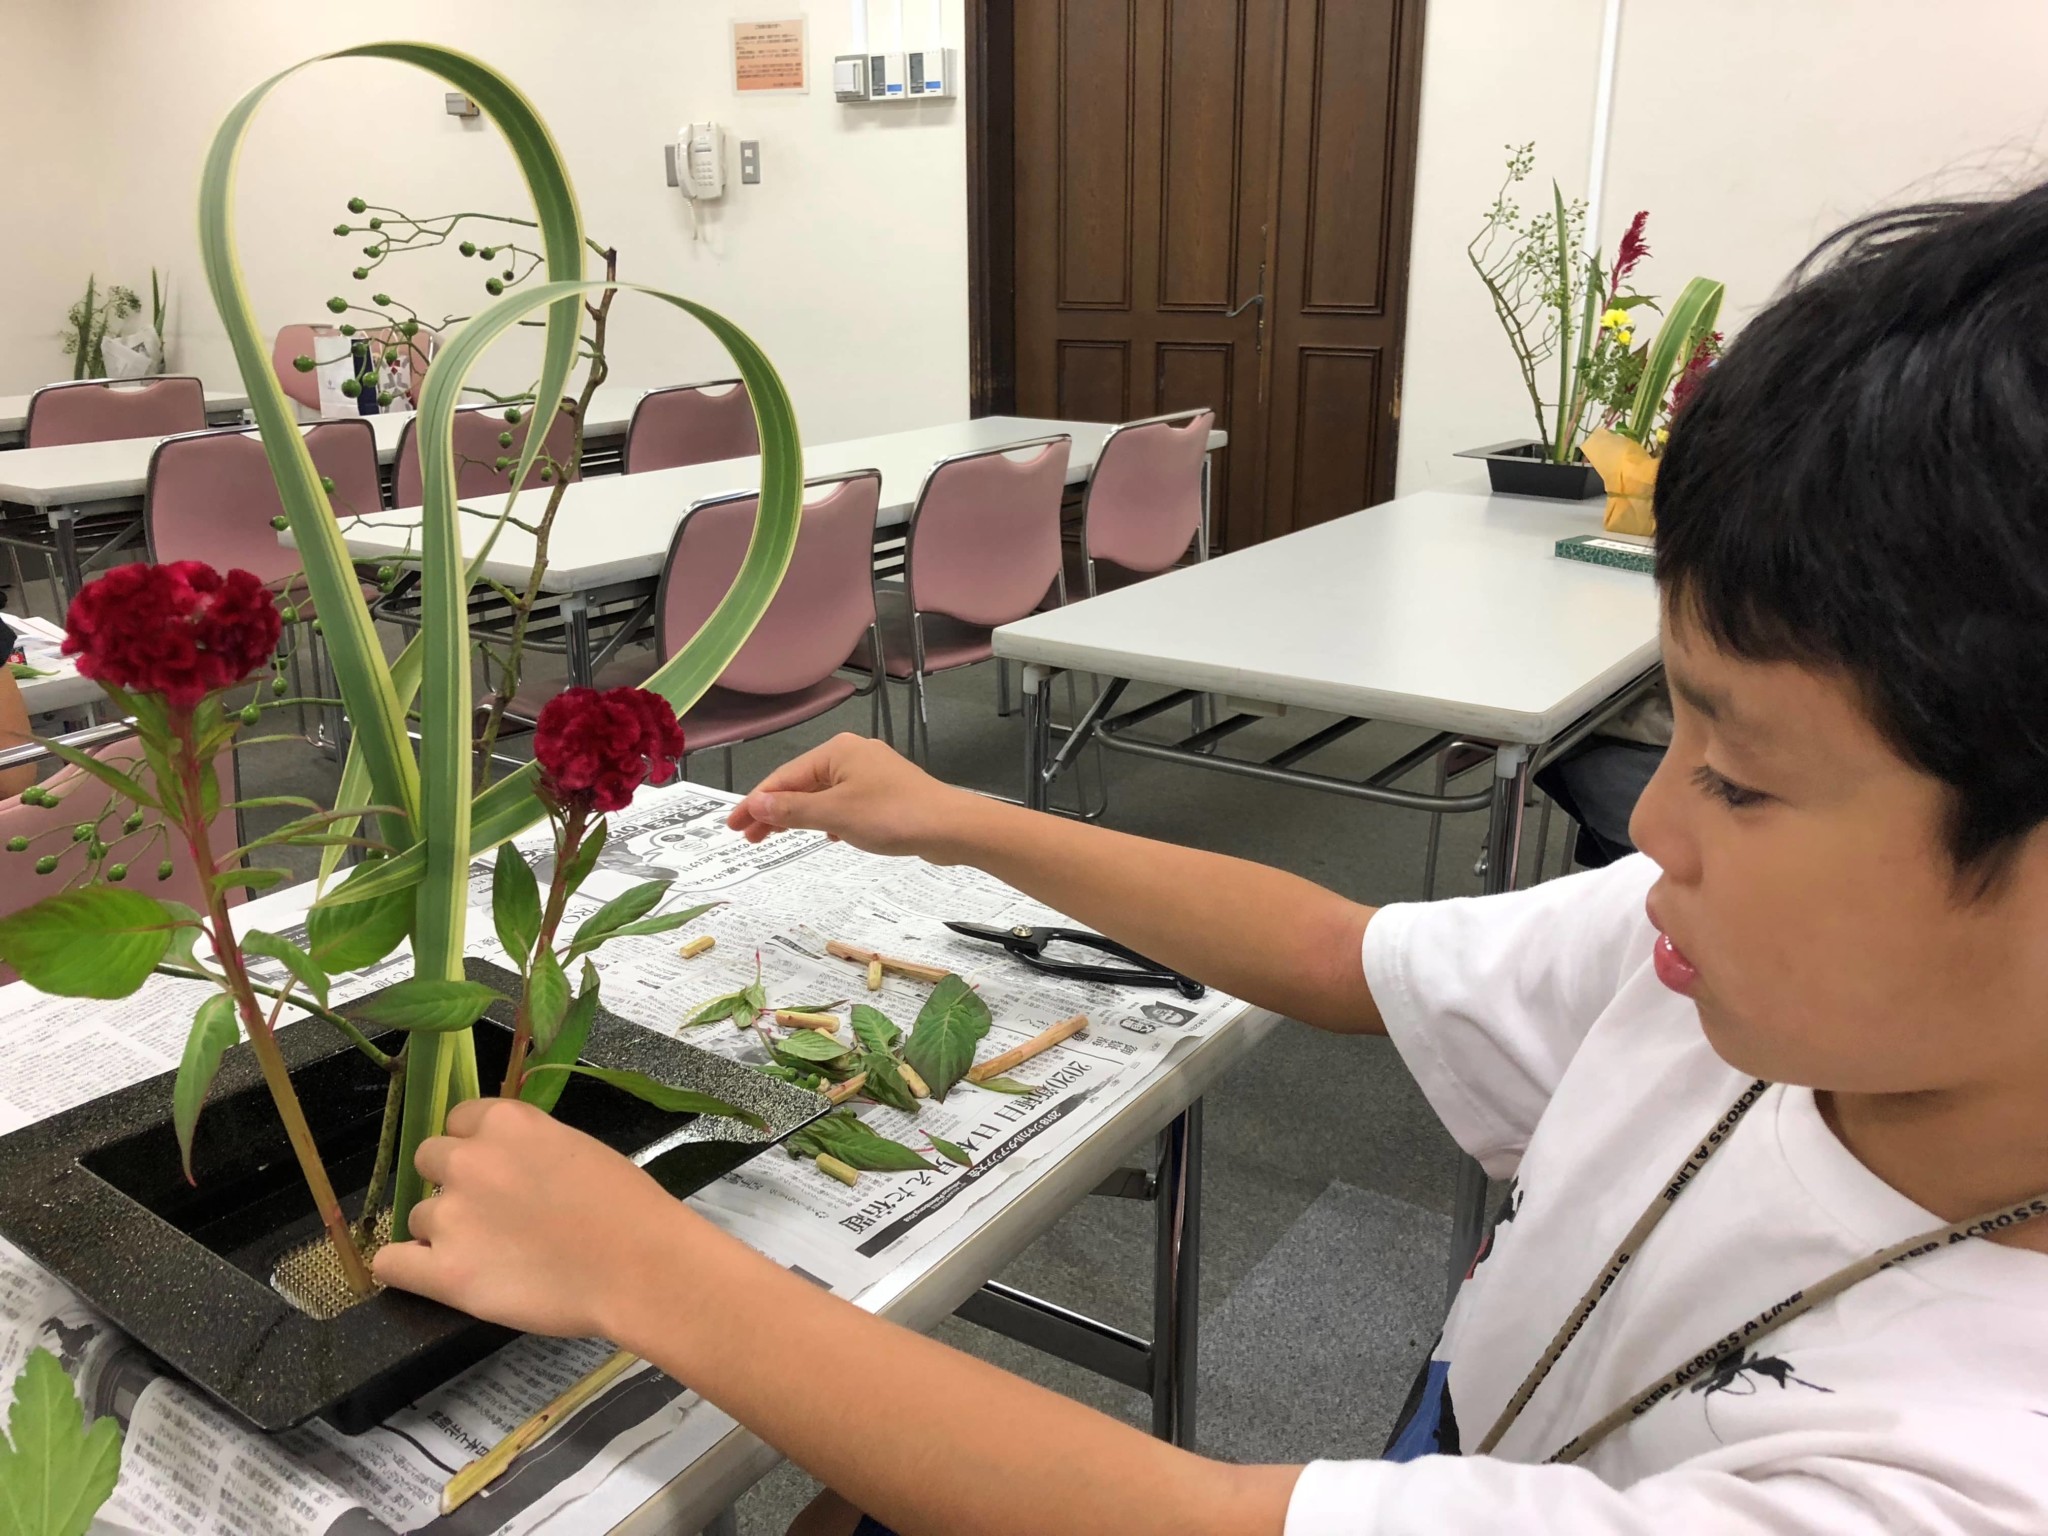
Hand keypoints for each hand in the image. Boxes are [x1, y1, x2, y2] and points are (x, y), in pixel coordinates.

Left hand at [372, 1097, 687, 1339]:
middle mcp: (468, 1160)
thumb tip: (508, 1166)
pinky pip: (391, 1263)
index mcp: (506, 1122)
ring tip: (488, 1254)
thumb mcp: (578, 1148)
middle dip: (453, 1182)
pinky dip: (405, 1267)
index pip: (458, 1120)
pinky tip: (434, 1273)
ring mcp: (451, 1216)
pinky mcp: (445, 1272)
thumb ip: (529, 1148)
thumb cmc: (627, 1207)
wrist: (640, 1266)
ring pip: (416, 1215)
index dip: (475, 1145)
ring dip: (442, 1230)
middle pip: (428, 1160)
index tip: (496, 1169)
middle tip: (490, 1212)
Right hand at [725, 733, 982, 860]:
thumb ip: (793, 810)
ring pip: (823, 795)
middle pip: (802, 784)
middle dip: (774, 810)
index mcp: (837, 752)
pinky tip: (827, 836)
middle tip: (748, 837)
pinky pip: (845, 803)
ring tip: (776, 837)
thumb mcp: (834, 814)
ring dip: (799, 816)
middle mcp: (853, 755)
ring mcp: (872, 774)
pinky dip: (828, 818)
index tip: (733, 826)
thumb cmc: (891, 815)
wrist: (950, 827)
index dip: (755, 803)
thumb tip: (757, 804)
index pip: (784, 777)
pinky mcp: (887, 793)